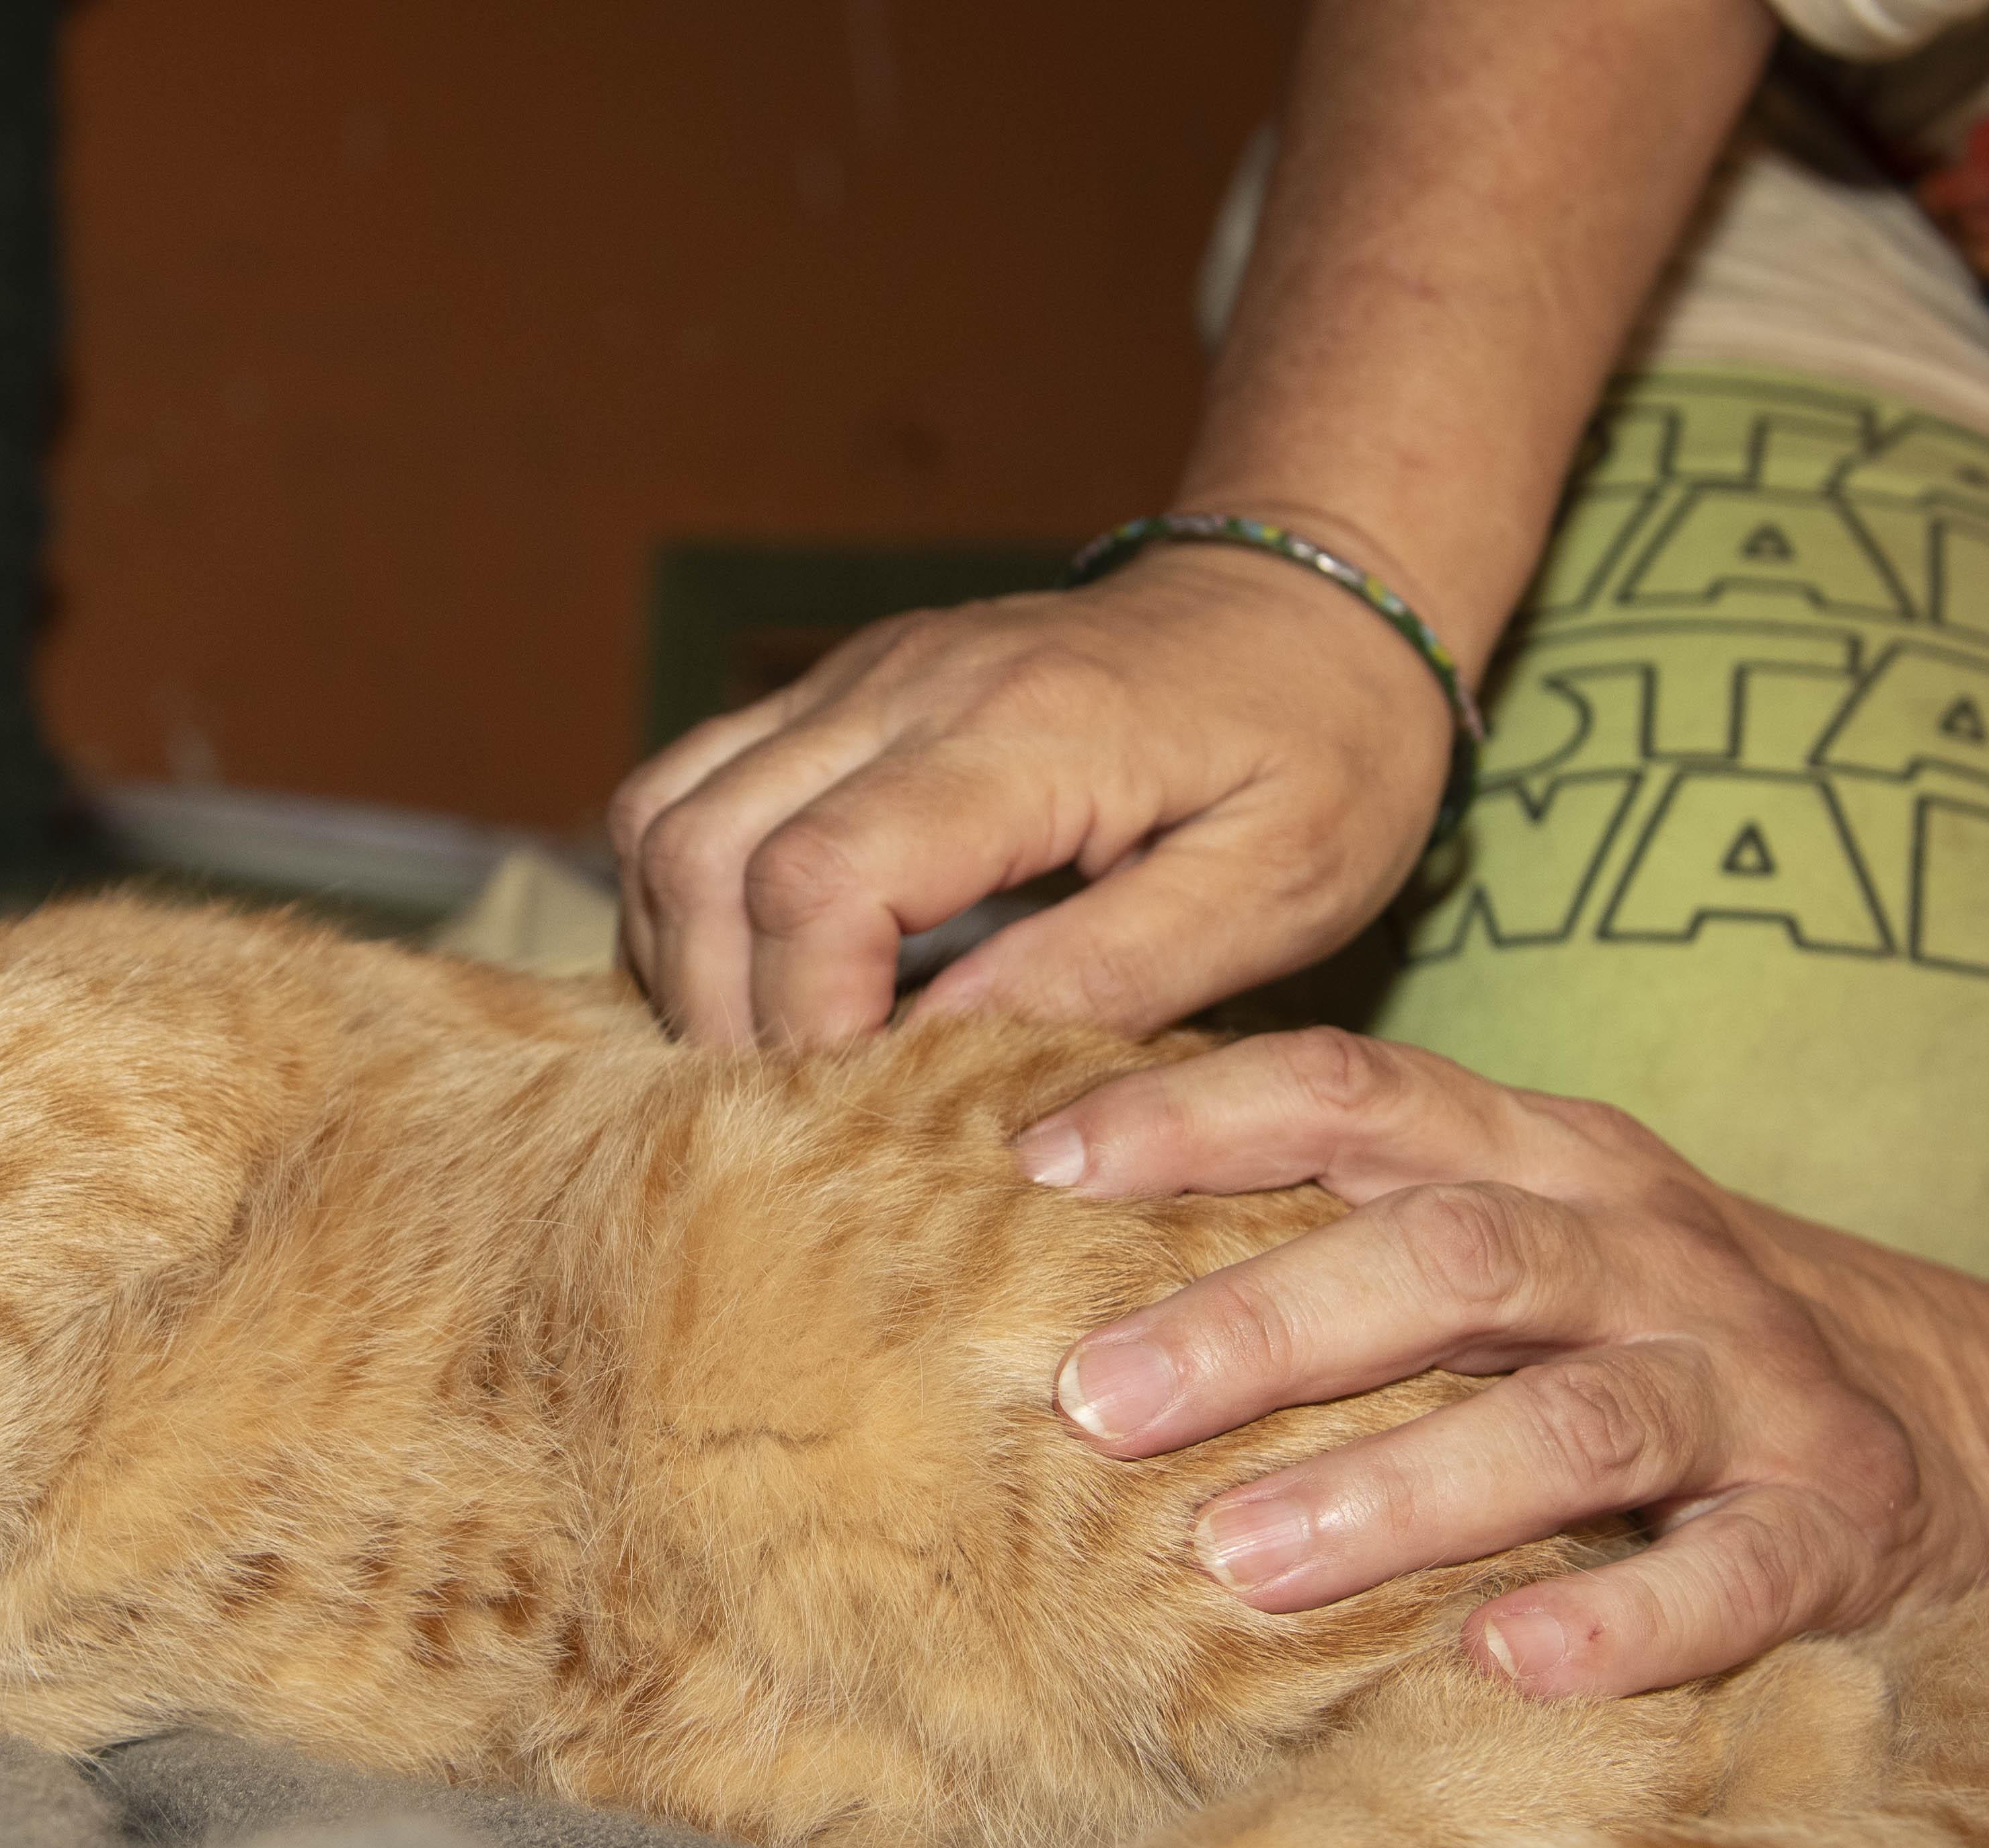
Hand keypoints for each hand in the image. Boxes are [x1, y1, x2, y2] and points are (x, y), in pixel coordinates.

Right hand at [606, 541, 1454, 1048]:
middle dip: (719, 1005)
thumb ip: (1113, 968)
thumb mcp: (1280, 885)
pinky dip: (688, 898)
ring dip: (681, 951)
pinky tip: (757, 975)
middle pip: (706, 849)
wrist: (1316, 596)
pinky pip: (689, 789)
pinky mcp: (837, 691)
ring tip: (763, 1050)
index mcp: (1024, 733)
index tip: (859, 1106)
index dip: (804, 1017)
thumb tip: (940, 1054)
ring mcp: (857, 676)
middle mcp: (907, 683)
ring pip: (664, 813)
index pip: (819, 879)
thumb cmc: (1324, 750)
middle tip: (795, 1109)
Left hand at [1017, 1031, 1988, 1696]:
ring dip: (1396, 1488)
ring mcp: (1748, 1390)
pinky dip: (1618, 1621)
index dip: (1195, 1115)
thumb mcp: (1516, 1238)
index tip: (1038, 1165)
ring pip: (1569, 1420)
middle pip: (1443, 1255)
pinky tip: (1501, 1664)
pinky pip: (1727, 1575)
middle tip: (1096, 1400)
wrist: (1974, 1430)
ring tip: (1238, 1559)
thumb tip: (1066, 1226)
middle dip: (1261, 1324)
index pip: (1355, 1096)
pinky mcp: (1829, 1532)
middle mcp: (1645, 1252)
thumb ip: (1340, 1221)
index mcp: (1545, 1160)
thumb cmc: (1647, 1334)